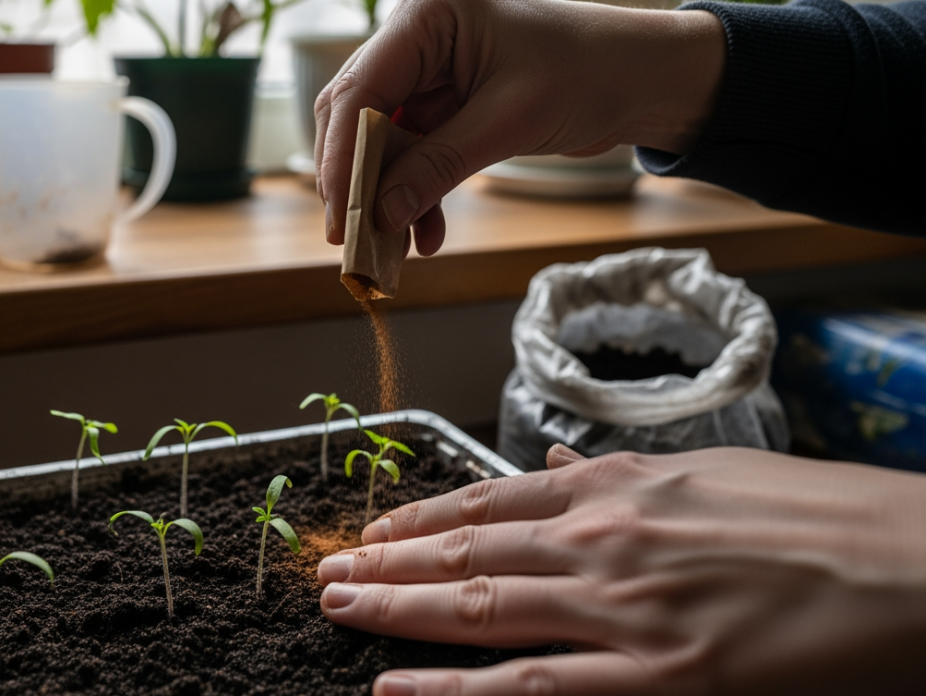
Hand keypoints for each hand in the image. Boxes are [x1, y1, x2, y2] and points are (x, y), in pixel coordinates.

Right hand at [314, 0, 724, 254]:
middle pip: (358, 114)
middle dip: (358, 179)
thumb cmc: (591, 72)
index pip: (360, 89)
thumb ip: (438, 165)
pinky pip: (414, 155)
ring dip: (388, 194)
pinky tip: (427, 233)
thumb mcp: (510, 120)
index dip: (342, 156)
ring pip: (383, 142)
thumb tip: (380, 214)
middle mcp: (419, 40)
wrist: (646, 78)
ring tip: (394, 246)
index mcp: (427, 16)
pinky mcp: (447, 106)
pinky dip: (417, 194)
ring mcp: (431, 74)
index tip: (340, 213)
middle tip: (353, 236)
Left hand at [317, 446, 925, 694]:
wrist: (915, 562)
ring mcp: (622, 608)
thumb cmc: (824, 515)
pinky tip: (395, 692)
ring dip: (396, 610)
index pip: (491, 500)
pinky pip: (531, 687)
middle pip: (467, 551)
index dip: (423, 518)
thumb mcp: (712, 475)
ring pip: (478, 608)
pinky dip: (454, 692)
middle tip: (326, 573)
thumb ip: (624, 476)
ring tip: (335, 611)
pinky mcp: (660, 678)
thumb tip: (563, 466)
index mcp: (622, 485)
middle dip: (388, 562)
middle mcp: (604, 537)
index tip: (376, 529)